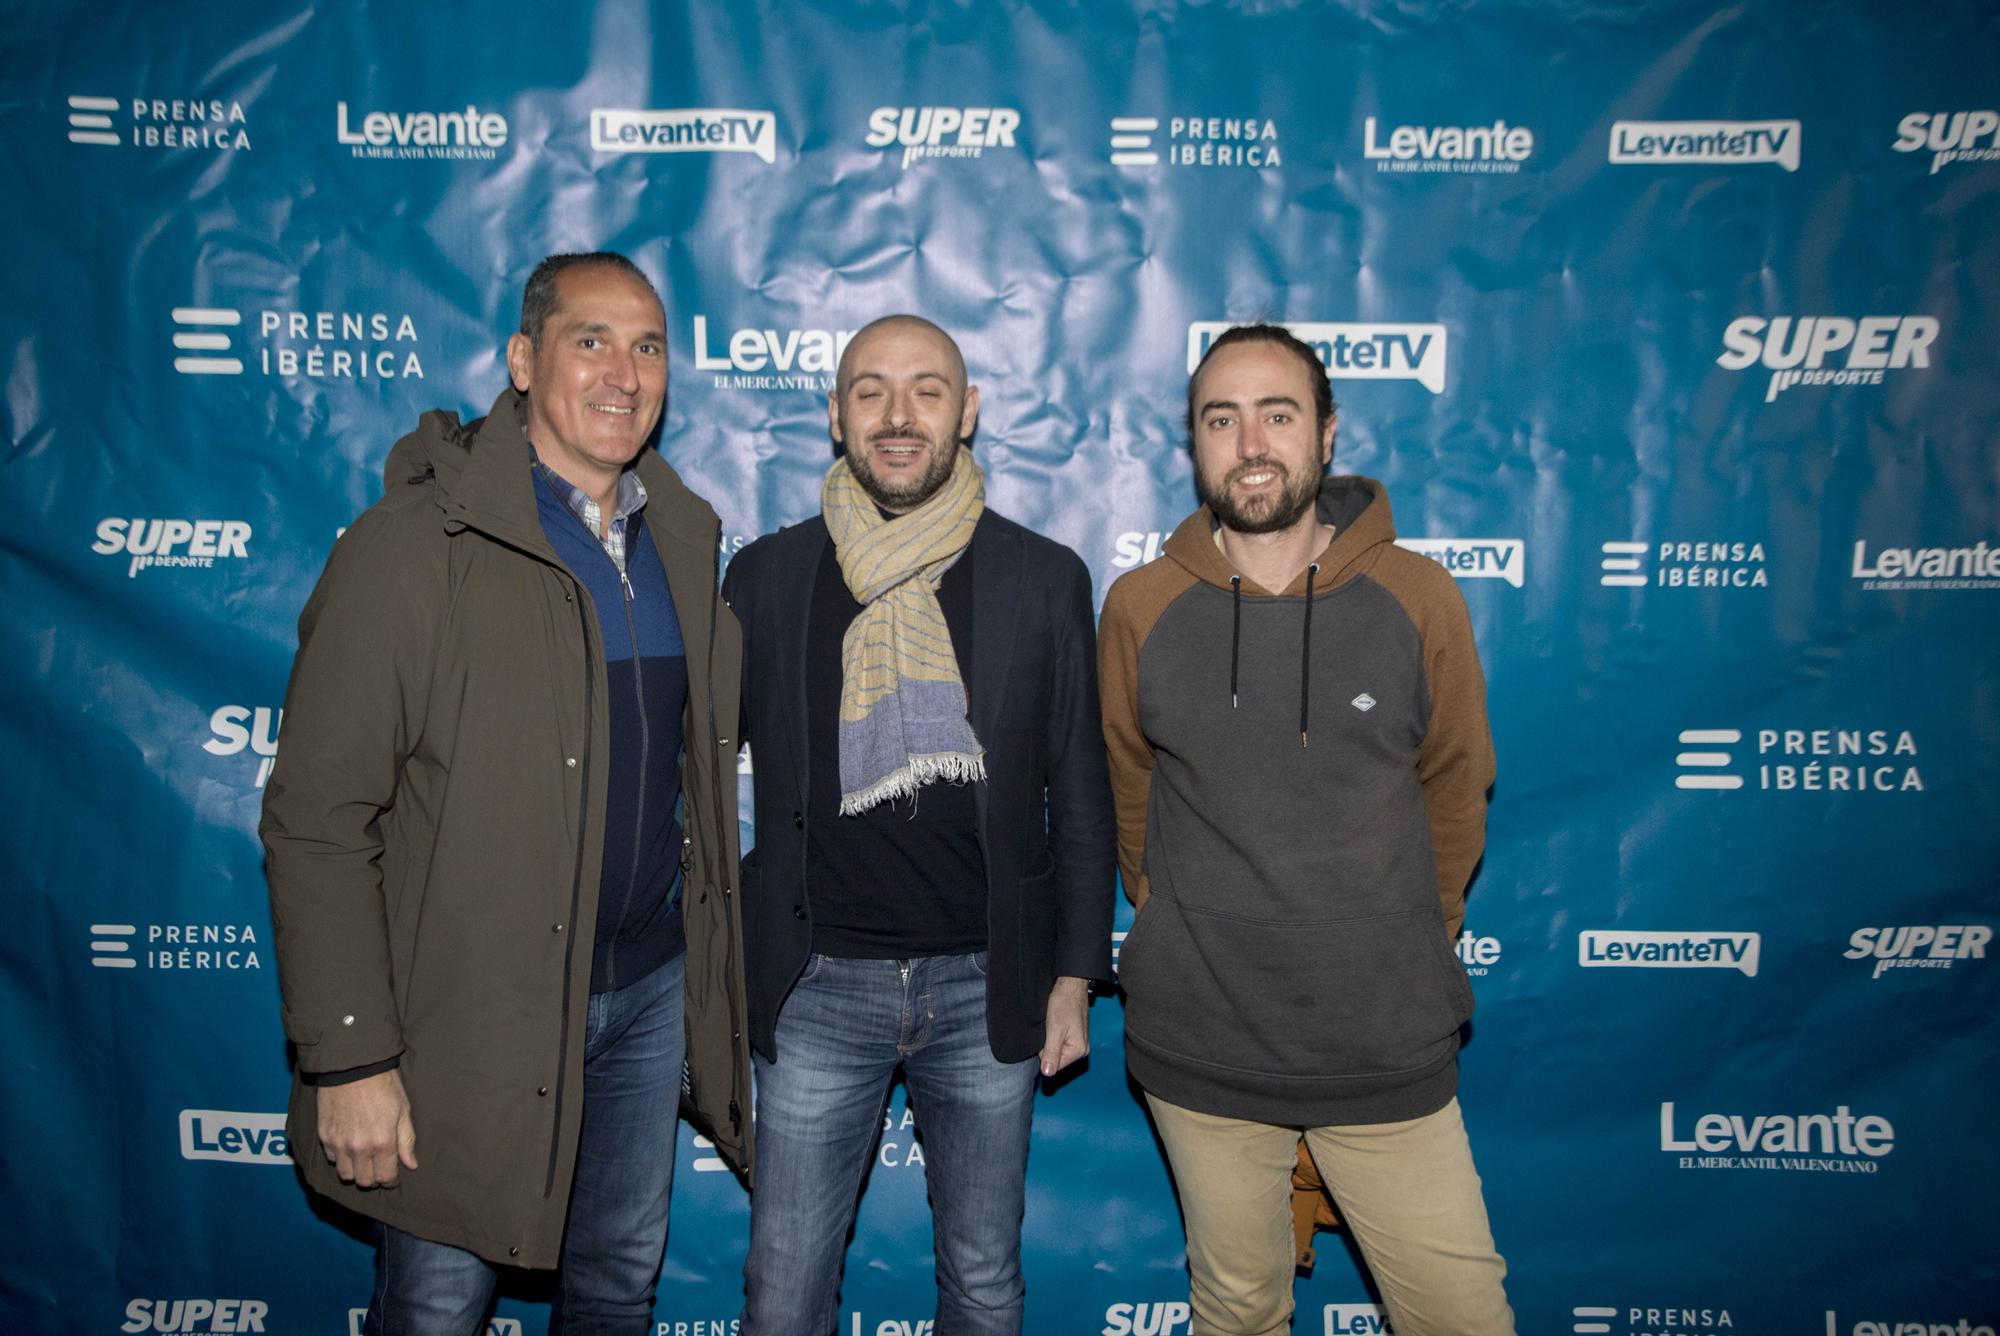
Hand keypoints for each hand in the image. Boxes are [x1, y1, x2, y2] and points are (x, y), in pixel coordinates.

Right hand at [317, 1069, 417, 1187]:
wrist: (353, 1066)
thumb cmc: (383, 1085)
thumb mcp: (403, 1110)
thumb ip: (406, 1141)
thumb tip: (411, 1164)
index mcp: (383, 1142)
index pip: (385, 1178)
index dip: (391, 1181)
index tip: (393, 1177)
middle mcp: (359, 1148)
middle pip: (364, 1181)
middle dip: (374, 1179)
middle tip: (379, 1169)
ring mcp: (339, 1144)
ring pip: (346, 1175)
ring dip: (356, 1172)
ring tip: (364, 1161)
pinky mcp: (324, 1136)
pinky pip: (332, 1159)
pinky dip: (341, 1158)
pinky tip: (349, 1148)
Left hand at [1039, 976, 1090, 1076]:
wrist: (1071, 986)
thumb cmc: (1064, 1004)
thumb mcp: (1055, 1029)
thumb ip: (1051, 1052)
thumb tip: (1047, 1073)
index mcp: (1078, 1051)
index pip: (1054, 1065)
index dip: (1044, 1052)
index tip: (1048, 1035)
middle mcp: (1082, 1050)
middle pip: (1056, 1059)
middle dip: (1048, 1046)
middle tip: (1050, 1028)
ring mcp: (1079, 1043)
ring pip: (1056, 1050)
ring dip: (1050, 1040)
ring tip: (1053, 1025)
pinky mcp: (1075, 1037)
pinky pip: (1060, 1043)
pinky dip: (1054, 1035)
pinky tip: (1055, 1025)